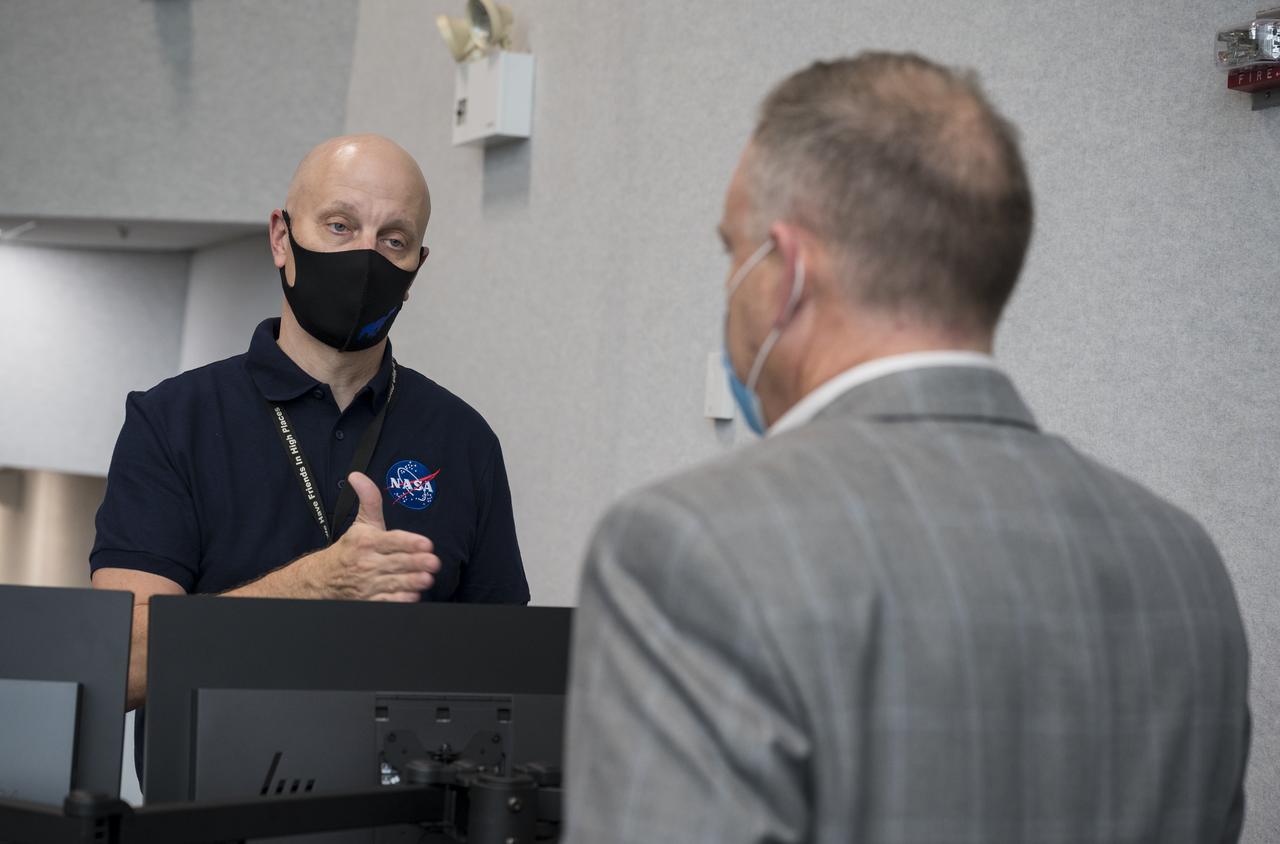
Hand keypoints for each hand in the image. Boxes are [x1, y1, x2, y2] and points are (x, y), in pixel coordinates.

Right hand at [300, 471, 439, 600]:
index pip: (391, 541)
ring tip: (427, 579)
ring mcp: (368, 584)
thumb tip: (358, 475)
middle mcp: (367, 563)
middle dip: (416, 563)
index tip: (426, 544)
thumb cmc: (350, 549)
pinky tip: (413, 597)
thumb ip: (369, 500)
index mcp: (367, 542)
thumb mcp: (361, 523)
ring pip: (393, 583)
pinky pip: (385, 602)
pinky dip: (399, 600)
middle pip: (396, 563)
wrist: (324, 579)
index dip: (409, 542)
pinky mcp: (369, 600)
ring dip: (411, 582)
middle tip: (433, 562)